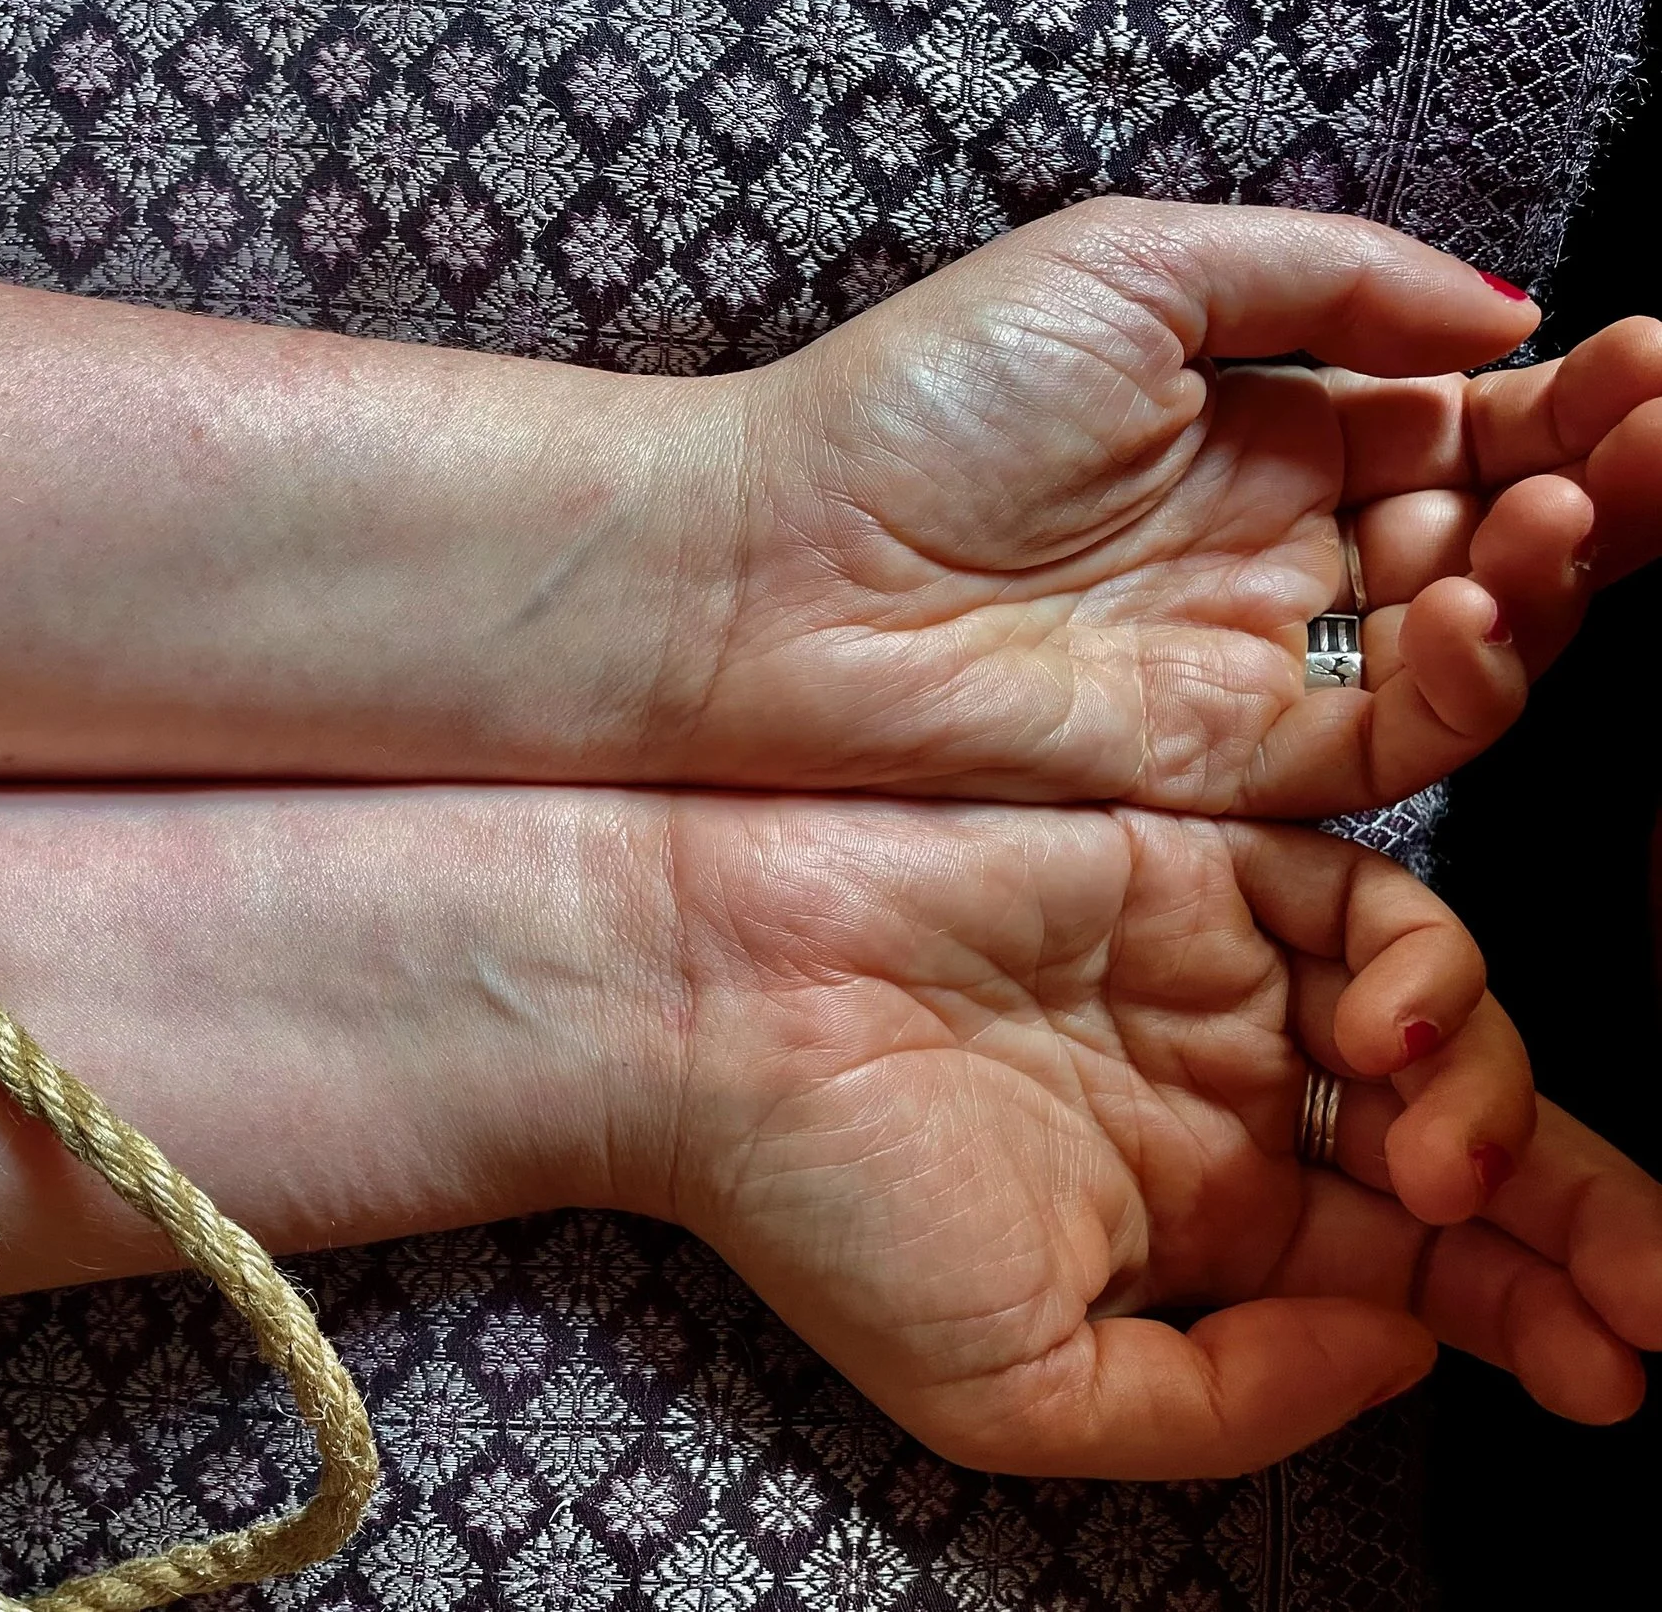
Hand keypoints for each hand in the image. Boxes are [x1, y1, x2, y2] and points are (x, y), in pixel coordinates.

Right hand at [655, 798, 1661, 1476]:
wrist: (698, 997)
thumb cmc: (815, 1195)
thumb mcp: (1017, 1391)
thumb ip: (1226, 1403)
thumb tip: (1398, 1357)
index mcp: (1198, 1237)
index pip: (1416, 1290)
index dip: (1536, 1324)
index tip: (1617, 1369)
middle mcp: (1227, 1108)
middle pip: (1469, 1160)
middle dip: (1583, 1224)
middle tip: (1640, 1282)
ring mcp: (1220, 984)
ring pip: (1446, 1032)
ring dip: (1500, 1104)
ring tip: (1448, 1167)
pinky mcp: (1198, 864)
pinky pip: (1375, 906)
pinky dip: (1427, 966)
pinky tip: (1389, 1023)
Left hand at [680, 199, 1661, 813]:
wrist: (769, 567)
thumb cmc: (912, 407)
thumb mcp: (1129, 271)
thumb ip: (1325, 280)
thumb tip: (1499, 309)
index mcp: (1256, 427)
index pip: (1457, 417)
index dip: (1563, 398)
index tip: (1648, 361)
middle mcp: (1268, 548)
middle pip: (1489, 529)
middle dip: (1598, 481)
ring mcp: (1249, 657)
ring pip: (1467, 636)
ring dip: (1555, 573)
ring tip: (1584, 504)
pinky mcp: (1222, 757)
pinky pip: (1393, 735)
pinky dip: (1470, 678)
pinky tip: (1486, 599)